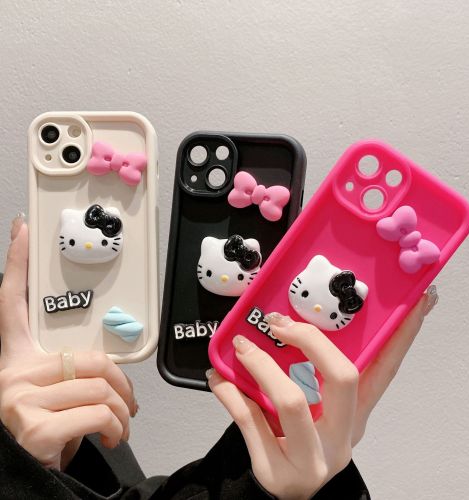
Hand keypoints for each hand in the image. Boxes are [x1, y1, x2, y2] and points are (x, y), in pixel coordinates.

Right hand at [0, 216, 137, 469]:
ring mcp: (19, 398)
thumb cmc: (44, 431)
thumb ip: (68, 371)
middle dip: (121, 383)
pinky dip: (115, 428)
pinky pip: (98, 413)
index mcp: (17, 359)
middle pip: (89, 356)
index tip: (23, 231)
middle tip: (129, 401)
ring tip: (120, 425)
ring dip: (122, 411)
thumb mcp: (52, 395)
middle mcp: (12, 373)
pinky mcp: (33, 426)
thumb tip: (104, 367)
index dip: (17, 263)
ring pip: (99, 385)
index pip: (14, 302)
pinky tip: (110, 437)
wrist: (23, 478)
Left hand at [208, 289, 436, 498]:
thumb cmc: (299, 442)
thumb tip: (292, 321)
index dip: (401, 338)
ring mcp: (312, 460)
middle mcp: (341, 439)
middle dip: (311, 341)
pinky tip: (220, 379)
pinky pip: (249, 421)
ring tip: (241, 347)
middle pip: (343, 378)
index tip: (416, 303)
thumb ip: (313, 374)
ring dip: (261, 365)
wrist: (282, 496)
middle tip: (280, 323)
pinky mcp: (278, 473)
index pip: (385, 371)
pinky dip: (231, 393)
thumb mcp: (318, 412)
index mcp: (355, 417)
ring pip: (292, 401)